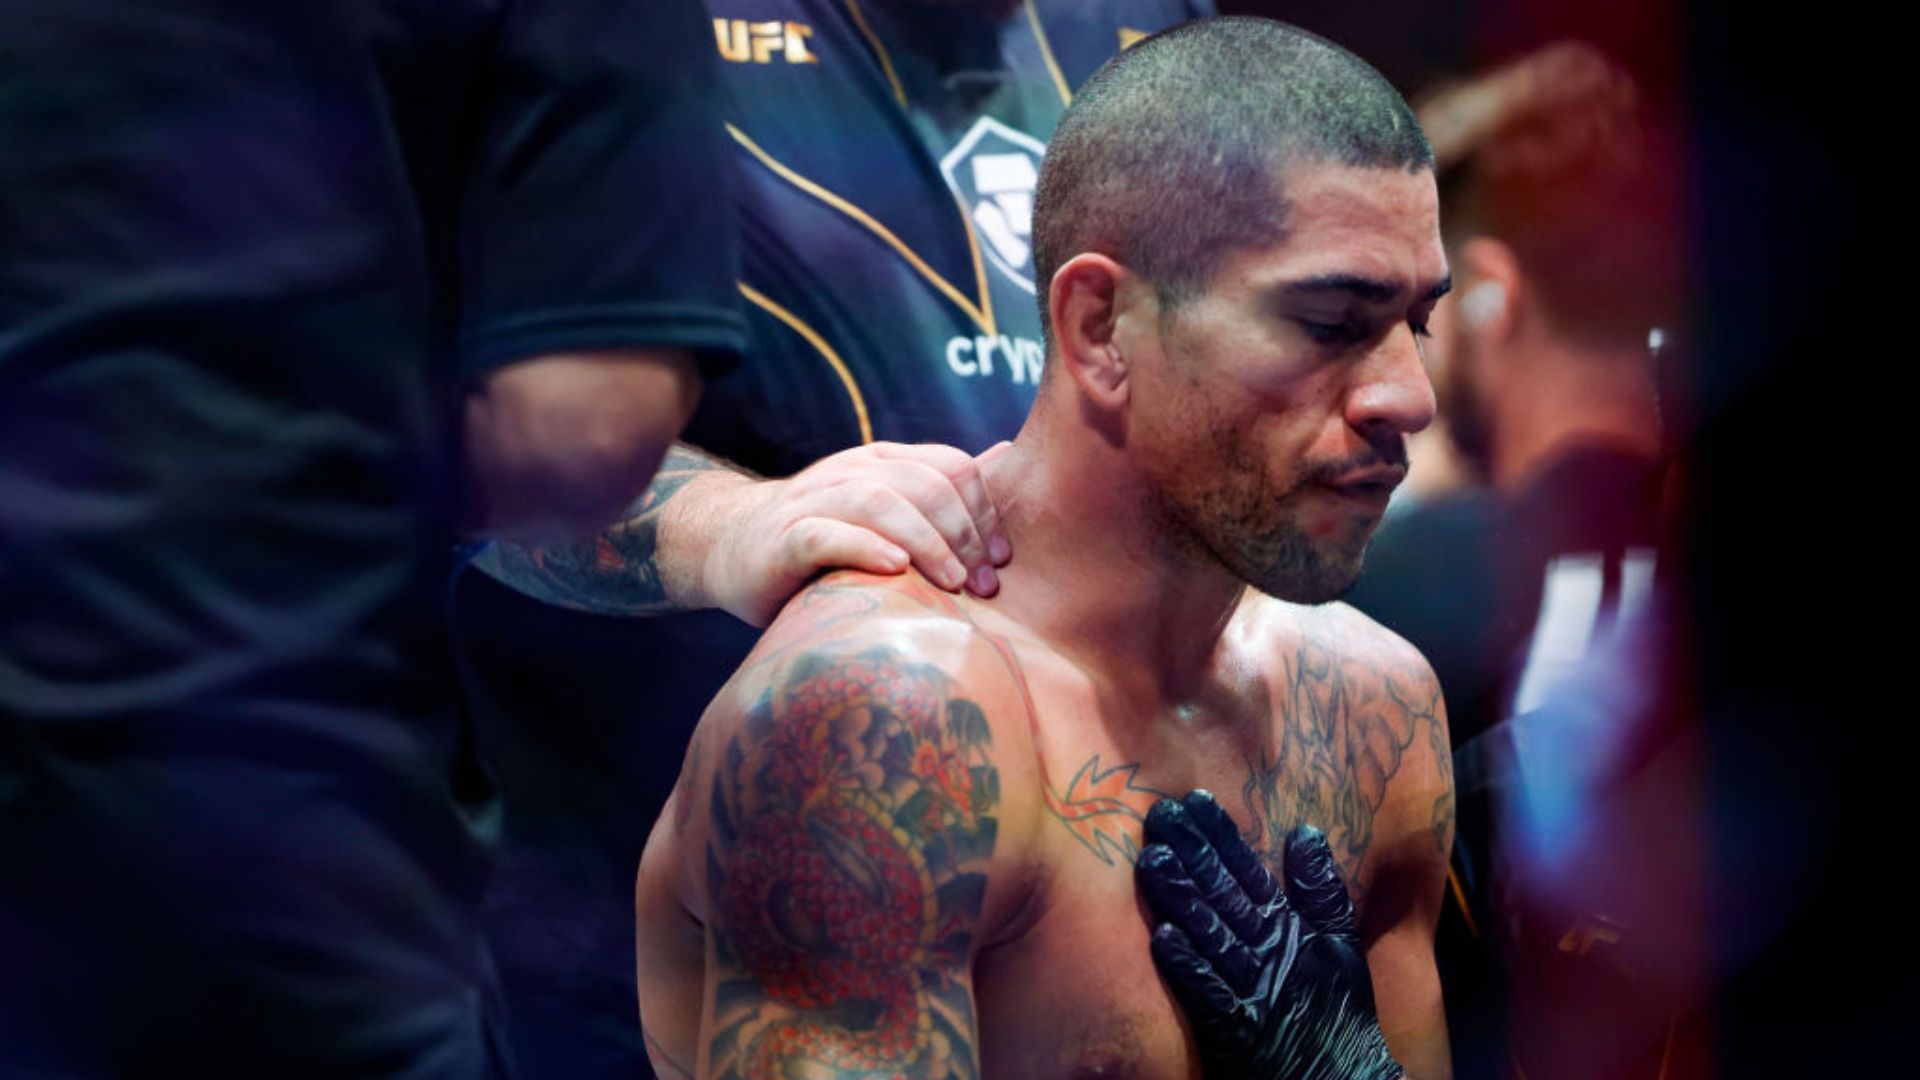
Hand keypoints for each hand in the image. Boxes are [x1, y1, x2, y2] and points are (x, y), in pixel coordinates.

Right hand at [699, 441, 1011, 625]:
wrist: (729, 546)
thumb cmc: (822, 536)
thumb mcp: (885, 508)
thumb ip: (941, 486)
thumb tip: (1007, 457)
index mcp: (882, 463)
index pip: (950, 467)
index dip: (984, 511)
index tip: (1001, 561)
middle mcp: (851, 471)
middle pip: (922, 483)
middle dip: (962, 532)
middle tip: (984, 584)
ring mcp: (814, 500)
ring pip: (879, 501)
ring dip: (925, 540)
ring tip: (954, 581)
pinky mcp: (783, 538)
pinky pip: (827, 534)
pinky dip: (865, 547)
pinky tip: (896, 568)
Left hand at [1136, 791, 1402, 1079]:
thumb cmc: (1335, 1014)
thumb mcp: (1339, 949)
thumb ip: (1322, 892)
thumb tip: (1306, 833)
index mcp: (1290, 930)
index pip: (1251, 873)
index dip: (1223, 837)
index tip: (1194, 800)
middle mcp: (1271, 954)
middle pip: (1227, 895)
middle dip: (1194, 852)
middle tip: (1161, 815)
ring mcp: (1253, 991)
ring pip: (1213, 934)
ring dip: (1182, 897)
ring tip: (1151, 860)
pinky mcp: (1237, 1030)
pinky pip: (1209, 993)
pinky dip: (1189, 965)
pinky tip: (1163, 935)